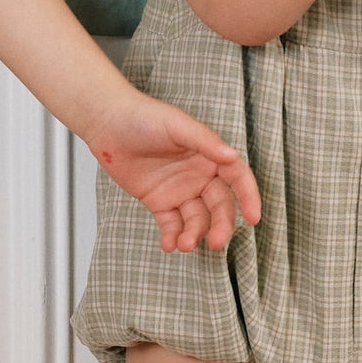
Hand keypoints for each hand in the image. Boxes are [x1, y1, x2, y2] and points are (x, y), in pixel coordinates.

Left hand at [88, 93, 261, 253]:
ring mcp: (179, 191)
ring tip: (184, 244)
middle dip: (220, 225)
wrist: (108, 123)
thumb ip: (205, 141)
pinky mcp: (158, 202)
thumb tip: (232, 156)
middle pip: (219, 206)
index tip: (253, 218)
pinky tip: (169, 245)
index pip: (237, 179)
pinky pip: (170, 224)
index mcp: (210, 156)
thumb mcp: (177, 125)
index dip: (248, 197)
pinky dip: (172, 237)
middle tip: (216, 243)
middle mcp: (199, 176)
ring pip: (195, 219)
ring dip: (194, 234)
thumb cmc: (145, 117)